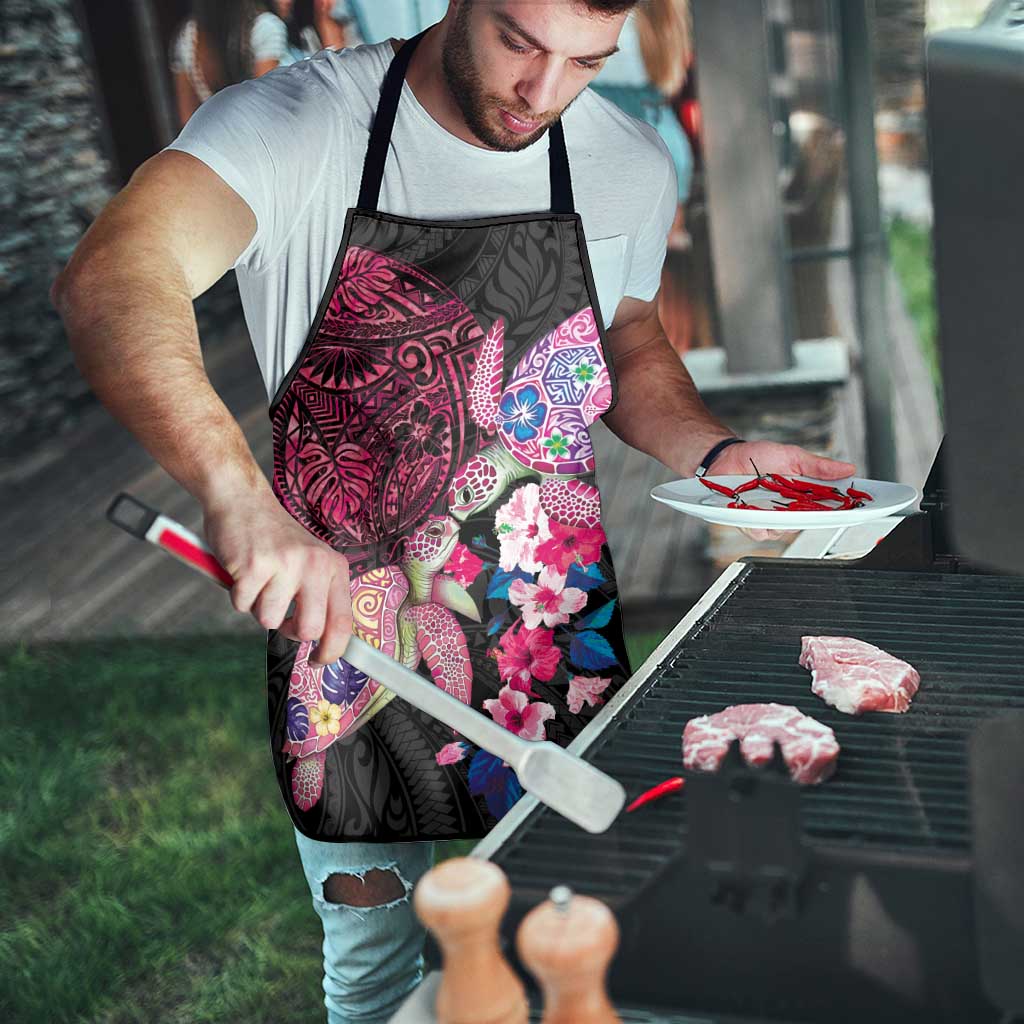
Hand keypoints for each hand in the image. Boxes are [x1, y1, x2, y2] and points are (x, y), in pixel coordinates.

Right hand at [202, 488, 353, 664]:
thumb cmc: (274, 538)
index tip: (318, 662)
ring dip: (258, 607)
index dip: (332, 651)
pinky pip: (242, 606)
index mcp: (334, 567)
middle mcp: (315, 565)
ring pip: (269, 621)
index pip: (343, 622)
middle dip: (289, 631)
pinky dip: (238, 595)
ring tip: (259, 579)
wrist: (242, 500)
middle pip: (308, 630)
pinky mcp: (254, 565)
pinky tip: (243, 571)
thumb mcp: (310, 561)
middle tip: (279, 614)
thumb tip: (324, 643)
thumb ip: (319, 596)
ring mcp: (285, 564)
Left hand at [709, 440, 856, 542]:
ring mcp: (770, 518)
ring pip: (784, 530)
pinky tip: (755, 512)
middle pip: (809, 523)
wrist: (726, 457)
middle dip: (813, 517)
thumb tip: (848, 468)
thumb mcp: (792, 456)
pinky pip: (760, 531)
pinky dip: (758, 523)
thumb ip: (818, 466)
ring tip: (775, 503)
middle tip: (814, 506)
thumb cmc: (758, 457)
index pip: (829, 507)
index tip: (858, 508)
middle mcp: (789, 510)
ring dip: (781, 519)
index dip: (844, 510)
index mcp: (803, 495)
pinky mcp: (750, 523)